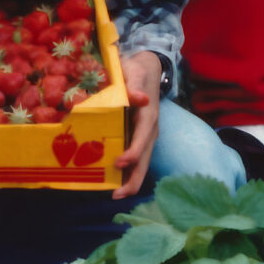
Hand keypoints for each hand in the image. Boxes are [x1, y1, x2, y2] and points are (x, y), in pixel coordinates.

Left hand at [115, 49, 163, 198]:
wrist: (147, 68)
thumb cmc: (136, 69)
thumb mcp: (133, 70)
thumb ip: (133, 83)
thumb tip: (139, 97)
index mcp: (148, 116)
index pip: (143, 138)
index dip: (133, 152)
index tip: (119, 162)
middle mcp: (150, 130)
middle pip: (145, 159)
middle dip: (133, 178)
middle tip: (116, 194)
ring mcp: (146, 136)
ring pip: (142, 162)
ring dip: (130, 179)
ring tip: (114, 194)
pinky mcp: (140, 137)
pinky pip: (136, 157)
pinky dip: (128, 170)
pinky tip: (113, 181)